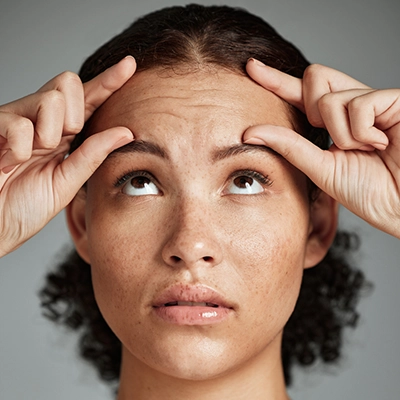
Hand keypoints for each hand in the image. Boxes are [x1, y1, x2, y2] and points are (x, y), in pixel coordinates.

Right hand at [0, 56, 135, 255]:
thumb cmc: (26, 206)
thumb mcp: (68, 181)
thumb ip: (93, 155)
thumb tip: (127, 132)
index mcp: (62, 133)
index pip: (89, 99)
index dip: (109, 81)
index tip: (130, 64)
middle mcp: (40, 119)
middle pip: (68, 82)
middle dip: (73, 113)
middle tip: (59, 144)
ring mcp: (16, 119)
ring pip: (49, 99)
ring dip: (49, 135)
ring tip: (32, 157)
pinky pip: (20, 123)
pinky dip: (21, 149)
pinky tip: (12, 162)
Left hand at [244, 59, 399, 237]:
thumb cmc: (370, 191)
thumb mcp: (321, 168)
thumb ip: (289, 147)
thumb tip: (250, 131)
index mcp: (334, 123)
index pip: (301, 94)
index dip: (277, 80)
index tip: (252, 68)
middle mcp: (352, 106)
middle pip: (313, 76)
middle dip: (312, 108)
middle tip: (334, 140)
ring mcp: (373, 101)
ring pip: (330, 98)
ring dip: (341, 134)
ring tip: (365, 150)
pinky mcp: (393, 99)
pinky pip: (358, 104)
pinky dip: (361, 131)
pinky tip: (380, 143)